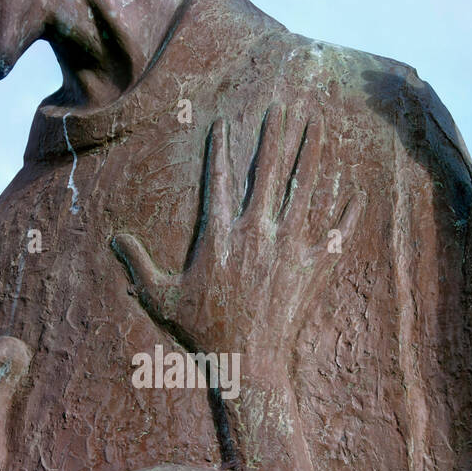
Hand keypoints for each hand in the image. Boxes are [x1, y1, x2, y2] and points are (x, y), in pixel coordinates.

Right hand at [111, 106, 359, 378]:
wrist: (248, 364)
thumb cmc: (202, 332)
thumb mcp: (161, 298)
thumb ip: (139, 265)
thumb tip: (114, 239)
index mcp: (221, 234)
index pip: (219, 179)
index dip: (220, 150)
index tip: (224, 123)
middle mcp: (258, 232)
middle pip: (269, 170)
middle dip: (275, 134)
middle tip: (282, 105)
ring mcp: (290, 247)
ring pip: (305, 188)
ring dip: (313, 153)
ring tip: (319, 125)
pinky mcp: (314, 268)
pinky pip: (336, 232)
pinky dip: (347, 212)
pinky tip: (357, 191)